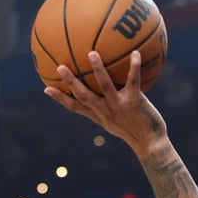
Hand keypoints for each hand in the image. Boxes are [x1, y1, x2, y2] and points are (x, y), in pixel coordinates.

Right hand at [44, 51, 167, 155]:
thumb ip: (108, 109)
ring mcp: (119, 106)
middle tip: (59, 66)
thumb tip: (104, 94)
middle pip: (83, 95)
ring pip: (105, 85)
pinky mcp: (134, 102)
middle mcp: (105, 110)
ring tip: (92, 53)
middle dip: (70, 81)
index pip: (75, 107)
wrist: (151, 144)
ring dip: (98, 69)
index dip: (60, 98)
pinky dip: (134, 66)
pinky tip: (136, 53)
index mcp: (98, 115)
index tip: (46, 87)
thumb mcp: (116, 122)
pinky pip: (133, 80)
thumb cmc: (135, 131)